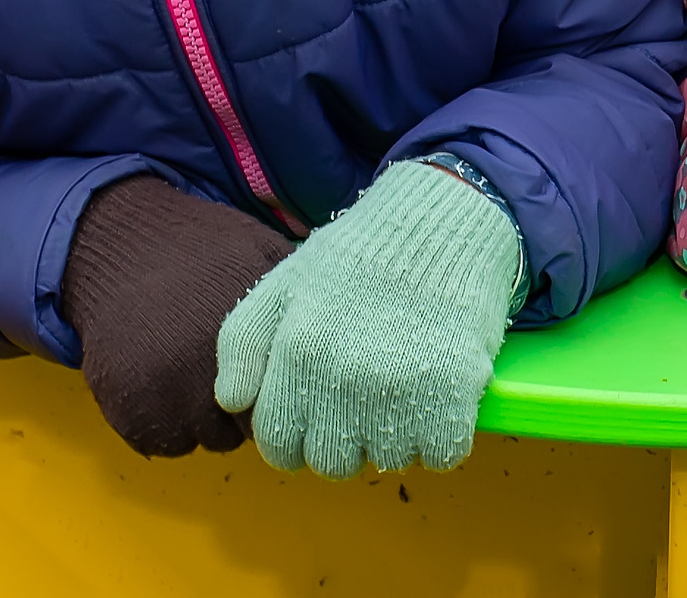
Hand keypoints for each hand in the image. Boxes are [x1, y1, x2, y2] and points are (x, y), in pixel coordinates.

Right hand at [61, 174, 292, 456]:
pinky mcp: (123, 408)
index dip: (278, 391)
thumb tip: (343, 328)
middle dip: (243, 411)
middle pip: (242, 430)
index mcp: (246, 336)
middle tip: (230, 375)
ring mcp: (160, 393)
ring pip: (201, 440)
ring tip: (193, 373)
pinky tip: (163, 382)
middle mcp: (204, 372)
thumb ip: (301, 294)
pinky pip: (159, 443)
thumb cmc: (204, 250)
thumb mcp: (262, 252)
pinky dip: (163, 424)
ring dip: (203, 421)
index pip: (280, 401)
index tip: (270, 375)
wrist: (121, 246)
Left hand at [214, 161, 521, 476]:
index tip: (317, 414)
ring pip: (389, 461)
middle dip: (345, 440)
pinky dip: (444, 435)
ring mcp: (400, 390)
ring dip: (397, 437)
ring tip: (404, 389)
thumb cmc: (359, 253)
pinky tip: (439, 397)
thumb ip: (241, 342)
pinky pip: (443, 454)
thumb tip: (231, 402)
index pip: (278, 446)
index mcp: (297, 352)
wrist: (442, 221)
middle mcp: (342, 380)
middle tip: (363, 400)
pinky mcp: (455, 393)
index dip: (295, 437)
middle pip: (333, 464)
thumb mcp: (283, 282)